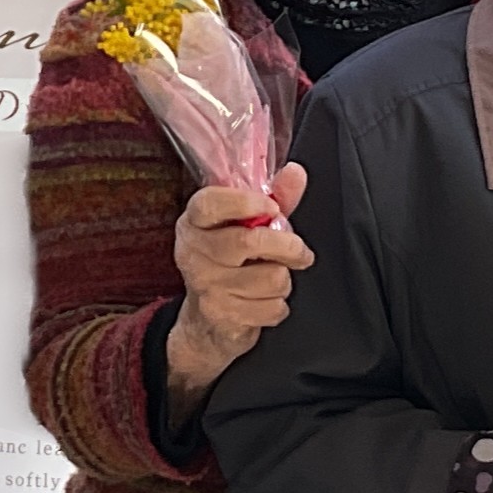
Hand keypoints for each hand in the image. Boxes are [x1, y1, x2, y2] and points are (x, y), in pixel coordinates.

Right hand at [165, 162, 312, 406]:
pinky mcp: (221, 315)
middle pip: (250, 242)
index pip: (211, 204)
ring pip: (270, 277)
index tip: (272, 207)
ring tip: (271, 279)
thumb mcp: (249, 225)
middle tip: (298, 251)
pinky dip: (278, 306)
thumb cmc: (231, 263)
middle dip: (288, 247)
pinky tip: (263, 301)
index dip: (245, 202)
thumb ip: (275, 197)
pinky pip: (271, 307)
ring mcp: (205, 285)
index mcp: (195, 221)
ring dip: (283, 280)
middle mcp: (193, 251)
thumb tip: (296, 173)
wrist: (208, 320)